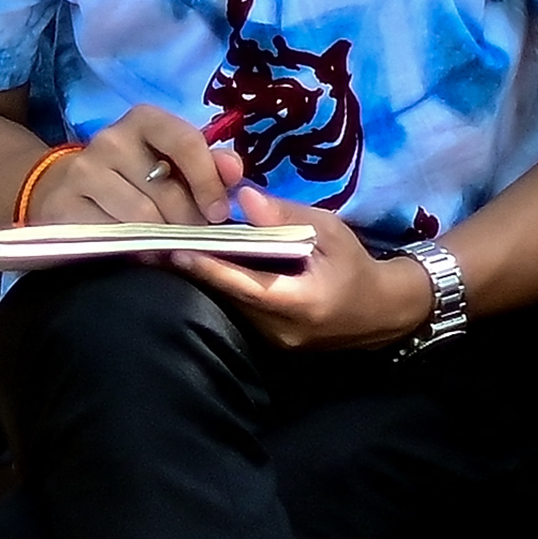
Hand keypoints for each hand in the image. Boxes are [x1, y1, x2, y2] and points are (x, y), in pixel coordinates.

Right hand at [28, 105, 230, 231]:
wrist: (64, 189)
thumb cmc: (133, 177)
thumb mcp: (171, 163)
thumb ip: (209, 165)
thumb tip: (234, 170)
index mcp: (144, 120)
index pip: (185, 141)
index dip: (208, 181)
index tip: (219, 214)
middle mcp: (110, 139)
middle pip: (166, 190)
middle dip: (188, 222)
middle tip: (192, 238)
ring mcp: (84, 171)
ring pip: (142, 217)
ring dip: (162, 239)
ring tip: (167, 246)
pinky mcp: (65, 205)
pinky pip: (113, 236)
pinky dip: (133, 250)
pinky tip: (138, 251)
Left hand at [180, 190, 436, 348]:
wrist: (382, 312)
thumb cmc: (356, 266)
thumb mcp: (331, 232)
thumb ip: (287, 216)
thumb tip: (244, 198)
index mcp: (301, 303)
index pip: (244, 285)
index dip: (208, 267)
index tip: (176, 249)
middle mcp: (281, 329)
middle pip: (227, 297)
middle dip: (194, 270)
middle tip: (155, 243)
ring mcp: (272, 341)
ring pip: (228, 305)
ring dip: (203, 279)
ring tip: (167, 249)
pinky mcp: (267, 340)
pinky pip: (237, 310)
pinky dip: (220, 286)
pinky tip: (198, 264)